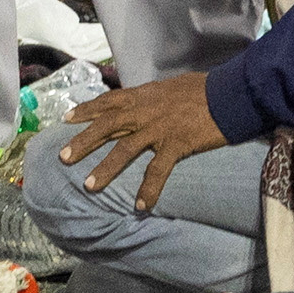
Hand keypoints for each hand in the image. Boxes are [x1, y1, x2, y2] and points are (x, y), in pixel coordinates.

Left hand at [60, 69, 228, 213]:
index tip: (66, 118)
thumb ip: (153, 97)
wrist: (231, 93)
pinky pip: (158, 170)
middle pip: (106, 125)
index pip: (108, 101)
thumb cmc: (205, 88)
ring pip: (124, 149)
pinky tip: (141, 205)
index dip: (86, 109)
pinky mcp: (176, 144)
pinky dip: (149, 189)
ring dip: (105, 169)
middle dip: (83, 141)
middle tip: (63, 157)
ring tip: (89, 185)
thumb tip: (143, 102)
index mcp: (144, 95)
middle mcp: (146, 110)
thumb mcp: (171, 87)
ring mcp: (159, 128)